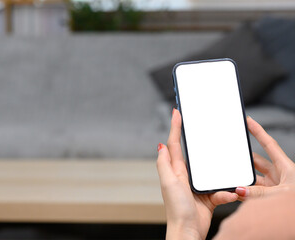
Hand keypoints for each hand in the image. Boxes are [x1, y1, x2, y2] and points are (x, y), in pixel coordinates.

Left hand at [157, 109, 237, 239]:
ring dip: (221, 174)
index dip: (175, 127)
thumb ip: (164, 164)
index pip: (175, 144)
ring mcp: (198, 186)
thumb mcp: (168, 183)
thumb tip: (160, 145)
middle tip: (208, 131)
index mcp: (176, 170)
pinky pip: (223, 190)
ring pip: (214, 173)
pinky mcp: (210, 197)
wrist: (189, 232)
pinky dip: (228, 193)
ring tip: (225, 177)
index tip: (177, 112)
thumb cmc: (177, 209)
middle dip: (203, 144)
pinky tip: (231, 195)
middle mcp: (186, 176)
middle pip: (196, 155)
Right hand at [235, 116, 294, 198]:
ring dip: (243, 180)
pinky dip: (244, 193)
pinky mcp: (270, 198)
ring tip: (231, 179)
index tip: (248, 120)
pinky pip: (253, 193)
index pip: (269, 144)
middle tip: (231, 154)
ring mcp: (275, 186)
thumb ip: (260, 193)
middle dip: (244, 158)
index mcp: (286, 167)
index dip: (258, 131)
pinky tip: (235, 193)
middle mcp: (280, 175)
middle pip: (257, 161)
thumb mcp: (282, 194)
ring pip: (253, 179)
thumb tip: (240, 189)